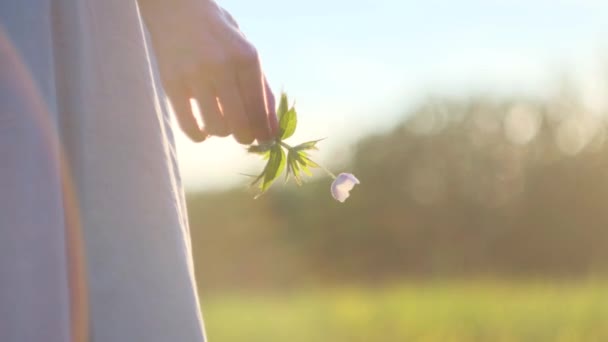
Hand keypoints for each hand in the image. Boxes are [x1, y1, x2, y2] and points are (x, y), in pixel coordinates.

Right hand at [139, 0, 277, 143]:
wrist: (178, 10)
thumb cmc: (220, 35)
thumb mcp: (247, 53)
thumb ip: (262, 90)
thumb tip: (273, 130)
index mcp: (246, 58)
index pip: (259, 109)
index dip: (264, 132)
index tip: (265, 141)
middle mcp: (221, 66)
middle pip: (240, 124)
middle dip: (246, 137)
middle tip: (244, 135)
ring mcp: (194, 75)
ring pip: (217, 128)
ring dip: (223, 132)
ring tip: (222, 122)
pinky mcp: (172, 84)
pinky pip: (190, 126)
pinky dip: (200, 135)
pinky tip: (204, 130)